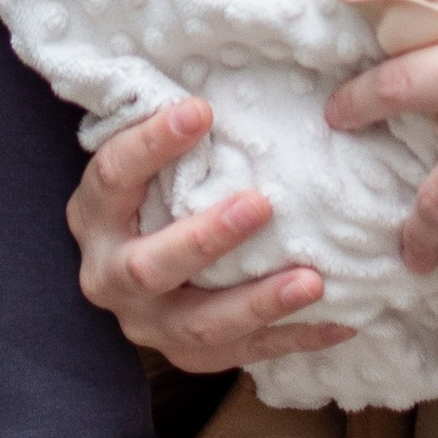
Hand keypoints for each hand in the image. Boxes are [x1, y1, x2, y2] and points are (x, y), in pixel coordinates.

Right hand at [69, 94, 355, 371]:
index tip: (202, 111)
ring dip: (259, 302)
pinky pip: (245, 354)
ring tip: (313, 280)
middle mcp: (111, 276)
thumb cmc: (151, 196)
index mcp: (95, 217)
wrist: (129, 274)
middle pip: (150, 267)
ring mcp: (149, 325)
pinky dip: (295, 338)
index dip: (151, 145)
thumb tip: (224, 81)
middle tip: (261, 205)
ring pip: (200, 325)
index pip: (113, 177)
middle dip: (207, 239)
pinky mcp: (189, 356)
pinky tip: (342, 319)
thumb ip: (171, 136)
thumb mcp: (144, 167)